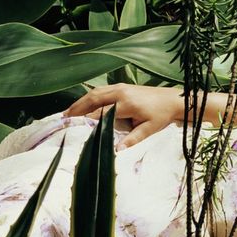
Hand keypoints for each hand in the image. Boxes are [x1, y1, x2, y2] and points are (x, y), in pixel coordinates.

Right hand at [64, 83, 182, 149]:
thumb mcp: (149, 130)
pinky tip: (82, 104)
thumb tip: (116, 150)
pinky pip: (101, 90)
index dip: (86, 120)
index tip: (74, 128)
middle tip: (63, 119)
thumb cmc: (161, 116)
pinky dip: (89, 97)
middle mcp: (120, 92)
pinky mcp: (121, 86)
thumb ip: (132, 139)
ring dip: (81, 101)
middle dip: (77, 108)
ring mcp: (120, 87)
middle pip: (93, 99)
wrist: (173, 100)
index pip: (101, 112)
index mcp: (126, 103)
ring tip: (68, 112)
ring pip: (95, 92)